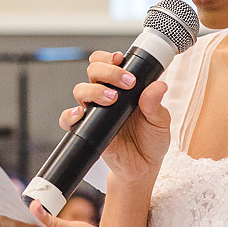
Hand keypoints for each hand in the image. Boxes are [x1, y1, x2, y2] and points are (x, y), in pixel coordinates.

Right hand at [67, 50, 171, 184]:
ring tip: (112, 99)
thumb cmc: (151, 140)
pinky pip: (68, 120)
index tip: (121, 59)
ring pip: (80, 90)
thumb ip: (156, 103)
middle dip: (108, 71)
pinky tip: (80, 114)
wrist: (144, 168)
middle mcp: (105, 96)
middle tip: (126, 82)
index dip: (109, 58)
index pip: (107, 63)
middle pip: (93, 71)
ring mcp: (94, 112)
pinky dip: (69, 115)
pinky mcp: (87, 130)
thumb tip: (158, 85)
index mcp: (122, 88)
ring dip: (94, 90)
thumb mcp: (160, 121)